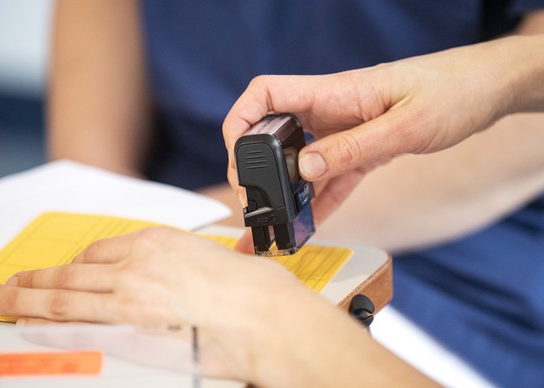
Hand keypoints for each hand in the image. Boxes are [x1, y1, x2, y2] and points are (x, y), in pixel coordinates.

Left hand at [0, 226, 303, 381]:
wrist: (268, 318)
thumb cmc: (254, 291)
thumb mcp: (217, 259)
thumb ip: (189, 265)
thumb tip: (185, 276)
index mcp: (159, 240)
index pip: (102, 250)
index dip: (79, 265)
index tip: (66, 272)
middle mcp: (138, 263)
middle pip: (72, 270)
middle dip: (34, 278)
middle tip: (9, 283)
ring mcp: (130, 295)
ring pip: (64, 294)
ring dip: (27, 298)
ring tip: (3, 300)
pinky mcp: (129, 328)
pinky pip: (75, 324)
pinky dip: (47, 324)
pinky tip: (30, 325)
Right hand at [223, 36, 538, 250]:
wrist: (487, 90)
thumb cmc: (453, 91)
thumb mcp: (405, 124)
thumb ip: (353, 148)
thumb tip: (304, 169)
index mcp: (334, 92)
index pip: (266, 95)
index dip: (241, 122)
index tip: (238, 156)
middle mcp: (331, 112)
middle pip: (274, 134)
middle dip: (255, 167)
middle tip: (255, 201)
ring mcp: (345, 133)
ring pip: (300, 163)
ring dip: (284, 194)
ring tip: (273, 228)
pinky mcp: (363, 151)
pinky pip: (331, 180)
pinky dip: (318, 203)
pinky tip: (308, 226)